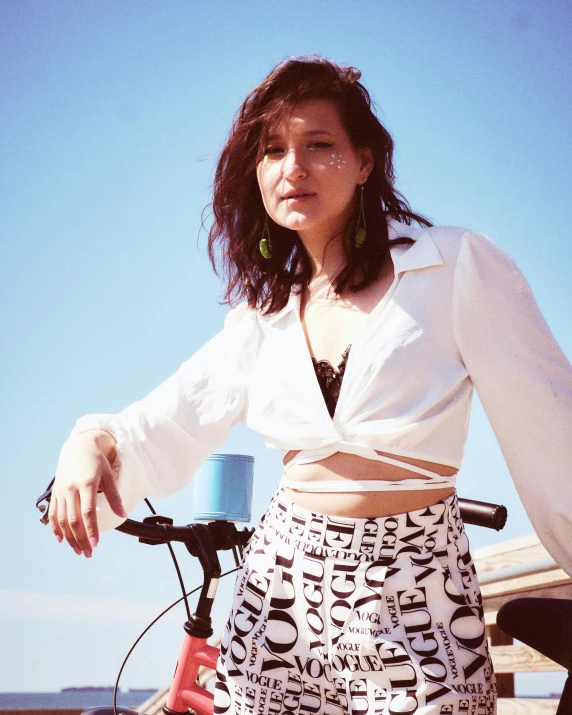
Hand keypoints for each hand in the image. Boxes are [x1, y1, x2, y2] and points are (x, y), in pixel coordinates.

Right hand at [49, 430, 125, 556]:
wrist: (78, 447)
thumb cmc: (97, 462)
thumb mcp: (109, 476)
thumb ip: (114, 496)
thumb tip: (123, 514)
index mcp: (86, 484)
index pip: (88, 512)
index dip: (91, 529)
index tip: (95, 544)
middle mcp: (71, 489)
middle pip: (74, 520)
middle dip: (81, 539)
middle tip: (88, 553)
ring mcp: (61, 492)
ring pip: (62, 520)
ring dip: (70, 538)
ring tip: (78, 550)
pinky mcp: (55, 493)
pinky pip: (53, 514)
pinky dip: (56, 528)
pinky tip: (62, 540)